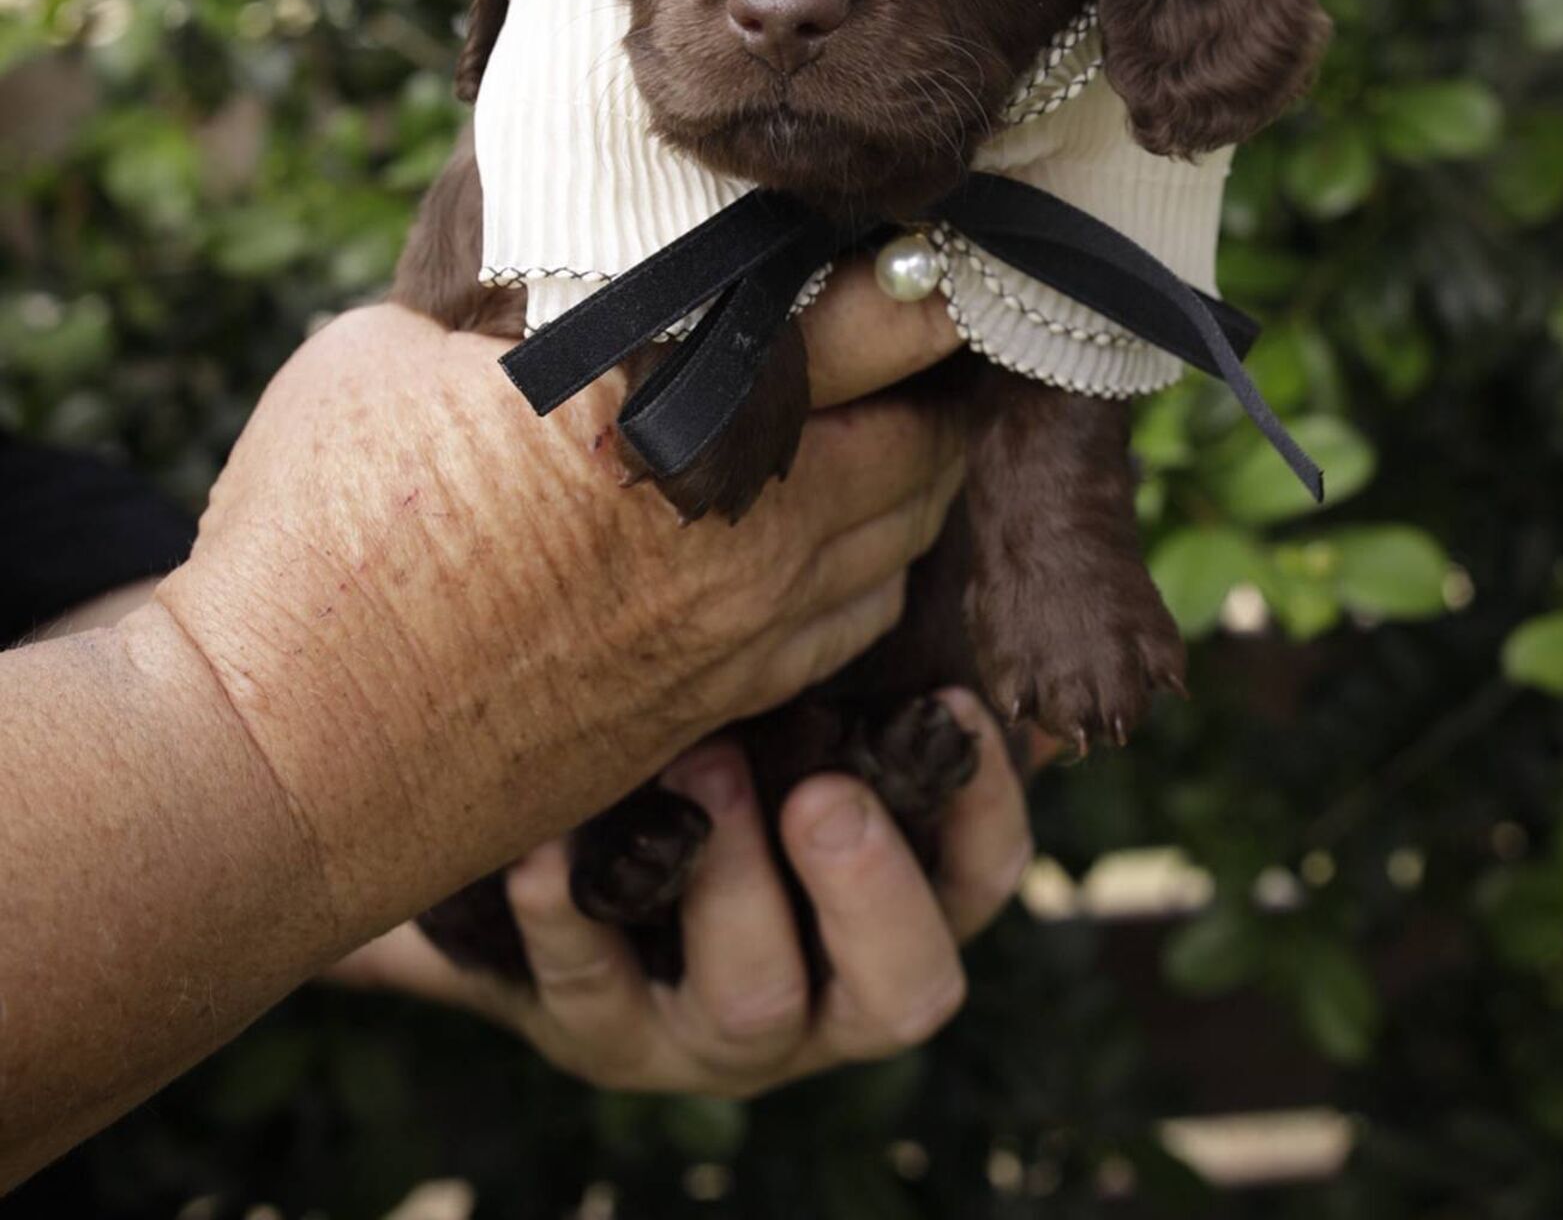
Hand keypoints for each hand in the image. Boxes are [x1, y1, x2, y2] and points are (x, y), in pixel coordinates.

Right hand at [153, 266, 964, 945]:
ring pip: (904, 545)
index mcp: (671, 403)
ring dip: (913, 479)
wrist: (280, 762)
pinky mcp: (707, 709)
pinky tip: (832, 541)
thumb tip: (550, 276)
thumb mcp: (395, 355)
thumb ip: (508, 308)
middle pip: (926, 442)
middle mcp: (742, 521)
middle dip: (936, 380)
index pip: (875, 322)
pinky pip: (849, 630)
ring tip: (888, 424)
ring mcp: (736, 630)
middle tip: (914, 330)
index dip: (925, 276)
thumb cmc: (314, 535)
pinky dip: (867, 573)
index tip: (931, 240)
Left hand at [334, 691, 1028, 1095]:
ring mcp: (714, 1034)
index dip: (983, 805)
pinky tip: (542, 850)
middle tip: (824, 795)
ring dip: (733, 881)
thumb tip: (938, 561)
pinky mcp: (602, 1037)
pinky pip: (589, 995)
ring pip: (756, 1001)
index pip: (978, 881)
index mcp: (894, 916)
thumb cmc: (714, 775)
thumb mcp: (795, 733)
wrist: (561, 880)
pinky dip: (567, 918)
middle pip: (904, 992)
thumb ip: (862, 681)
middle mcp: (826, 998)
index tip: (951, 704)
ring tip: (700, 764)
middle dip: (868, 888)